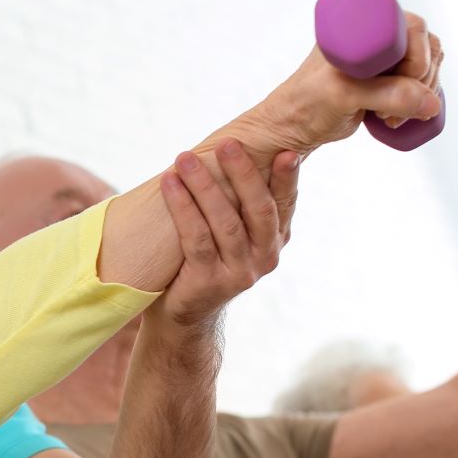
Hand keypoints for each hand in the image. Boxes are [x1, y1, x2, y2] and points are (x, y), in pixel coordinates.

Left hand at [153, 140, 299, 327]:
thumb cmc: (204, 259)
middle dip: (243, 173)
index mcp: (274, 240)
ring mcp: (239, 273)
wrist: (183, 314)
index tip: (287, 151)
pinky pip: (196, 239)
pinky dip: (183, 208)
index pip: (285, 203)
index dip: (287, 178)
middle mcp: (264, 257)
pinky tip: (169, 184)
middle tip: (227, 143)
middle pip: (259, 210)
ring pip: (225, 222)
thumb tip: (235, 144)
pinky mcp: (210, 282)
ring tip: (184, 158)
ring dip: (204, 186)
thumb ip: (239, 201)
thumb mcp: (230, 231)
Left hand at [237, 11, 443, 157]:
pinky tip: (398, 117)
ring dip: (421, 95)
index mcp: (362, 24)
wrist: (291, 128)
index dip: (418, 57)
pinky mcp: (385, 79)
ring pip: (427, 67)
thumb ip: (390, 96)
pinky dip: (419, 101)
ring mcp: (382, 58)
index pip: (413, 28)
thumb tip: (432, 103)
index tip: (401, 85)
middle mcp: (374, 36)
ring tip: (388, 118)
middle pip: (427, 47)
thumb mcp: (346, 96)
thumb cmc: (306, 105)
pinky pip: (420, 83)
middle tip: (392, 110)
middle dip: (421, 82)